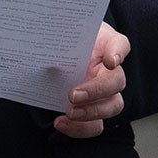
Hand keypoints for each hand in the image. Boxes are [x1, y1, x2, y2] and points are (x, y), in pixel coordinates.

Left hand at [55, 22, 129, 137]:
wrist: (55, 51)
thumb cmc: (63, 39)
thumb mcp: (62, 29)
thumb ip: (58, 30)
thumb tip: (38, 28)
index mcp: (104, 45)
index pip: (119, 44)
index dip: (117, 52)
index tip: (109, 60)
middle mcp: (109, 69)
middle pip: (117, 82)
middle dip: (97, 90)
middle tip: (73, 95)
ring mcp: (103, 91)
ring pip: (112, 106)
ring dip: (92, 113)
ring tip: (69, 112)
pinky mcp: (91, 108)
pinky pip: (95, 124)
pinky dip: (80, 128)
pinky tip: (61, 123)